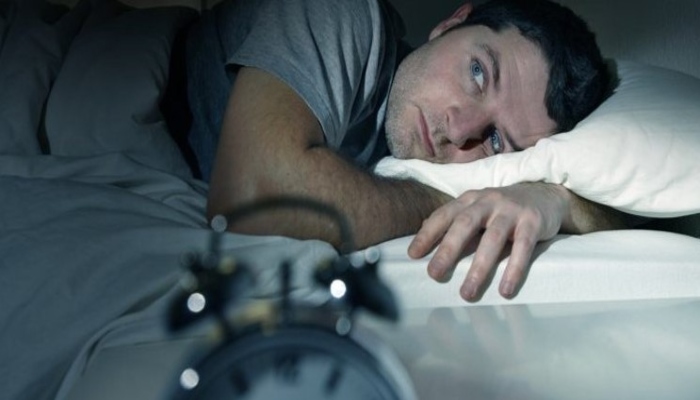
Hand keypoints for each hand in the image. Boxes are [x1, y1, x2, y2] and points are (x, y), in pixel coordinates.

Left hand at [407, 183, 568, 301]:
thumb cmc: (503, 209)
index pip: (445, 215)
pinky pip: (523, 247)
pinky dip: (514, 269)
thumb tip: (421, 238)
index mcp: (470, 199)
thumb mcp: (477, 209)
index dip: (428, 234)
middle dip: (448, 250)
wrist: (546, 194)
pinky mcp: (533, 222)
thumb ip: (454, 221)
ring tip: (467, 293)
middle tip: (434, 274)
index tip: (413, 255)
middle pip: (465, 224)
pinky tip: (505, 290)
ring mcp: (512, 210)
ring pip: (492, 239)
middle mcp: (488, 201)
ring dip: (479, 268)